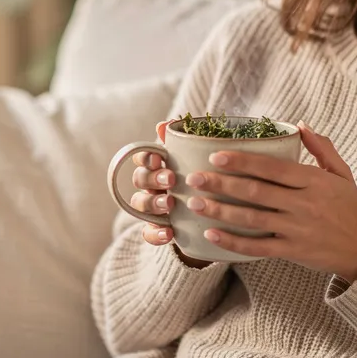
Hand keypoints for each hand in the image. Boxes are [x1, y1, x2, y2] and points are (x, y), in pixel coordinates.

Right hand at [130, 121, 211, 267]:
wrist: (216, 215)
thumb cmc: (204, 179)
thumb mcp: (199, 160)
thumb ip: (184, 143)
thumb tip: (164, 123)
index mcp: (159, 166)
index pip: (143, 157)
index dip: (146, 157)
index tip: (159, 158)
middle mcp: (152, 186)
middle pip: (140, 180)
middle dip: (153, 178)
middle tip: (171, 179)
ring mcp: (153, 209)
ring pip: (140, 204)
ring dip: (153, 203)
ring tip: (169, 205)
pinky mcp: (158, 230)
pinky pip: (147, 233)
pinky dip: (155, 233)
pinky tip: (168, 233)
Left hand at [184, 122, 356, 281]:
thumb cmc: (350, 207)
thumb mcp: (342, 173)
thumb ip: (322, 148)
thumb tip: (299, 124)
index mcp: (313, 181)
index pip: (272, 168)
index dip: (243, 161)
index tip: (216, 156)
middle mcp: (304, 204)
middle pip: (256, 192)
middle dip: (221, 184)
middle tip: (194, 179)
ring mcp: (297, 230)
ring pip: (252, 219)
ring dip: (221, 211)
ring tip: (195, 204)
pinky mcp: (293, 252)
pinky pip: (258, 247)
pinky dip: (234, 242)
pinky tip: (212, 235)